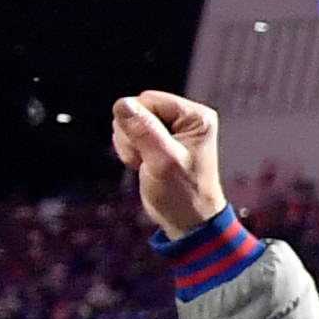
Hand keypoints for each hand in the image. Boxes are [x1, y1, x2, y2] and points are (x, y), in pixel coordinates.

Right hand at [109, 94, 229, 241]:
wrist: (187, 219)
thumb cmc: (183, 193)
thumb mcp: (162, 161)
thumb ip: (143, 131)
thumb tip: (123, 104)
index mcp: (195, 117)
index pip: (148, 99)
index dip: (137, 122)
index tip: (146, 148)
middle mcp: (185, 119)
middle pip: (137, 109)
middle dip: (131, 134)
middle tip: (145, 158)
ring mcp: (171, 130)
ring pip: (129, 122)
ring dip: (128, 144)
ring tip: (145, 162)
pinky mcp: (159, 141)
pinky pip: (129, 134)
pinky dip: (129, 149)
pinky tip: (142, 164)